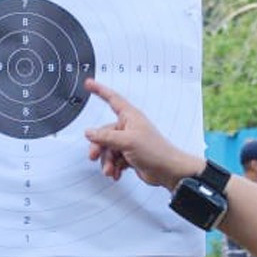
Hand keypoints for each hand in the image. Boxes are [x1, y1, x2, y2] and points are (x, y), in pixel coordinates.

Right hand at [83, 79, 203, 188]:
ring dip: (107, 161)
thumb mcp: (127, 141)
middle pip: (104, 133)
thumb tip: (89, 132)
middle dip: (99, 147)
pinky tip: (116, 173)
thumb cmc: (155, 151)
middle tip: (93, 156)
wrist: (168, 171)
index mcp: (130, 116)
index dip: (99, 90)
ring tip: (110, 171)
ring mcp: (129, 142)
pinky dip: (113, 167)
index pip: (112, 99)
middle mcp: (128, 127)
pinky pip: (114, 159)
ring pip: (108, 149)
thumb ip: (106, 136)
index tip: (89, 83)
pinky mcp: (130, 155)